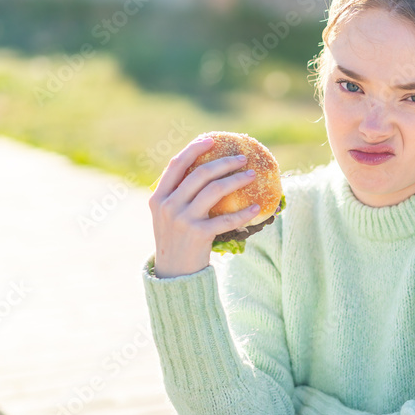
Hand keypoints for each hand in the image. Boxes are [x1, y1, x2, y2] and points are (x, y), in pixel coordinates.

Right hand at [148, 136, 259, 277]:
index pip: (176, 165)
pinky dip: (243, 212)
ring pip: (215, 191)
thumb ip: (177, 196)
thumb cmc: (175, 241)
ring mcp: (183, 220)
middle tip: (241, 158)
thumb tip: (204, 172)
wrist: (173, 274)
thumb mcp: (167, 217)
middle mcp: (168, 206)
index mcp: (159, 198)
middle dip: (224, 162)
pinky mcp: (198, 235)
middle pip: (200, 174)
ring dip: (236, 180)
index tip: (210, 140)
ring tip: (251, 175)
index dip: (194, 149)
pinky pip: (226, 219)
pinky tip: (256, 208)